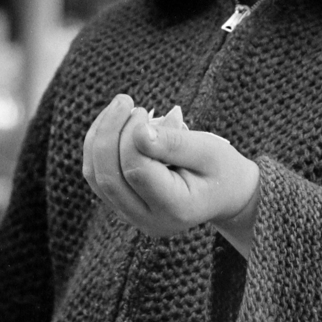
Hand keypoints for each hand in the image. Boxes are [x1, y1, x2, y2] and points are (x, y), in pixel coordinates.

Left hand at [82, 93, 261, 256]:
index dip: (132, 137)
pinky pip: (97, 175)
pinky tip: (113, 122)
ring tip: (120, 108)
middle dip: (108, 133)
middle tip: (125, 101)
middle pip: (108, 178)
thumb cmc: (220, 168)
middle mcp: (148, 220)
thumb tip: (138, 131)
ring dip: (99, 137)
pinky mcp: (121, 204)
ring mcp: (131, 216)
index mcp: (175, 209)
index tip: (144, 111)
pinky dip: (98, 146)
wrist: (224, 192)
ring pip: (96, 177)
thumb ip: (174, 143)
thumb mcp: (208, 150)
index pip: (136, 171)